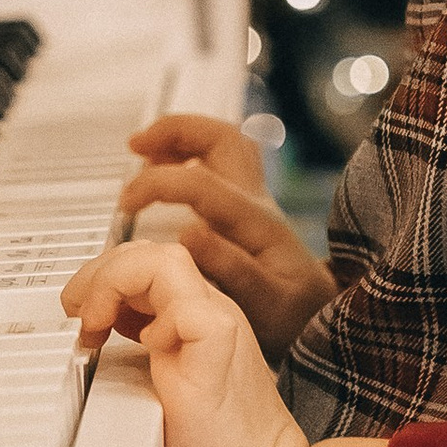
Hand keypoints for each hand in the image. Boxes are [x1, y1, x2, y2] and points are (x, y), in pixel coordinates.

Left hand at [63, 238, 307, 446]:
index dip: (107, 278)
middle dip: (98, 272)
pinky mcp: (219, 357)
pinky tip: (139, 352)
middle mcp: (212, 317)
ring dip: (113, 281)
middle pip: (151, 252)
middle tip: (74, 310)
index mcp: (201, 322)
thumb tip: (96, 346)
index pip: (150, 265)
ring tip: (93, 321)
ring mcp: (219, 332)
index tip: (82, 316)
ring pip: (164, 260)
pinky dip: (151, 320)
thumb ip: (147, 362)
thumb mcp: (170, 395)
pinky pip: (185, 310)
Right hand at [116, 114, 336, 360]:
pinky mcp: (246, 208)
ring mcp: (253, 199)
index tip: (126, 203)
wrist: (320, 315)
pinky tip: (164, 170)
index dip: (157, 184)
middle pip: (221, 138)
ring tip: (143, 150)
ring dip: (181, 137)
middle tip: (136, 144)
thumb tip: (187, 232)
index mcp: (255, 222)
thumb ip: (231, 270)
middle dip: (175, 131)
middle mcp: (256, 201)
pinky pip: (219, 163)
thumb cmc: (294, 314)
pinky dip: (188, 155)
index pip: (201, 182)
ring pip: (222, 143)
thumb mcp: (267, 304)